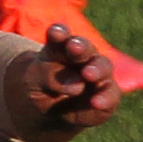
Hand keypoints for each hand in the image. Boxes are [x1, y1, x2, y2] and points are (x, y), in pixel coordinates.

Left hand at [15, 23, 120, 141]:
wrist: (47, 108)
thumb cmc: (39, 86)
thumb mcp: (33, 81)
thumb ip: (48, 77)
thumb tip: (76, 86)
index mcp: (59, 47)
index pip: (59, 36)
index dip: (58, 33)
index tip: (55, 32)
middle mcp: (82, 57)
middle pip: (84, 48)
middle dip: (80, 47)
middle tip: (74, 46)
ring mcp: (98, 75)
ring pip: (102, 68)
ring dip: (96, 69)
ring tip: (88, 74)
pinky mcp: (107, 95)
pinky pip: (110, 95)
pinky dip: (105, 98)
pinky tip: (96, 102)